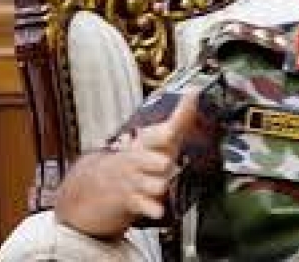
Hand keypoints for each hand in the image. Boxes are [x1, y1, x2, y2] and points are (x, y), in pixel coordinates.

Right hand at [56, 90, 199, 235]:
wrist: (103, 181)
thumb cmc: (142, 154)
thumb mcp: (158, 135)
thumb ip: (180, 117)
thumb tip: (195, 90)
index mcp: (145, 142)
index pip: (156, 135)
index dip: (163, 134)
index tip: (170, 132)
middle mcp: (139, 160)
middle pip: (153, 161)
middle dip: (161, 163)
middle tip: (165, 163)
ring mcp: (135, 181)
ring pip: (154, 185)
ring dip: (160, 186)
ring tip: (162, 184)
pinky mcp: (133, 200)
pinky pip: (145, 206)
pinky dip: (152, 208)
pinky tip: (158, 209)